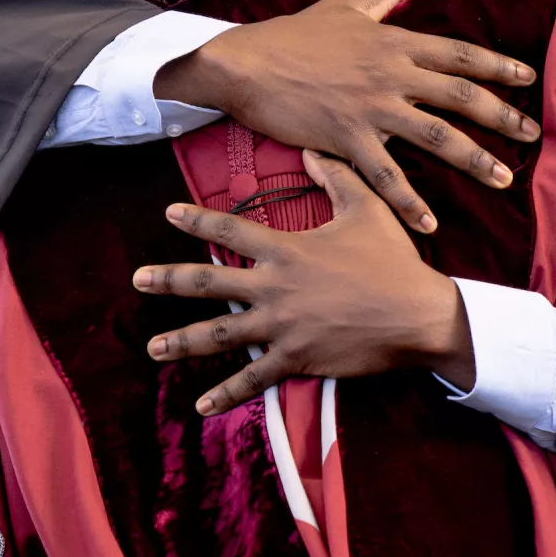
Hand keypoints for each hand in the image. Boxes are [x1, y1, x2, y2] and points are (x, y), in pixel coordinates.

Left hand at [132, 150, 475, 415]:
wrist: (417, 314)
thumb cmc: (394, 259)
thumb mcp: (367, 208)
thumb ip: (335, 177)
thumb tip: (310, 151)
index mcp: (287, 249)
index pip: (231, 231)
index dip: (197, 221)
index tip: (168, 213)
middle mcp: (275, 287)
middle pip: (209, 283)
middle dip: (169, 280)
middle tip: (137, 280)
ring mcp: (282, 326)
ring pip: (219, 335)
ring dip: (181, 342)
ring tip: (153, 349)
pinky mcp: (296, 359)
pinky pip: (253, 379)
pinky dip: (226, 394)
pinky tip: (201, 405)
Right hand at [155, 0, 538, 232]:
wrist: (245, 64)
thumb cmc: (294, 35)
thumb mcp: (346, 6)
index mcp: (395, 42)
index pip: (459, 52)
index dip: (498, 64)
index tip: (528, 77)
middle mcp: (392, 74)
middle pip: (461, 95)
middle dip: (502, 116)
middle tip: (532, 135)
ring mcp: (372, 108)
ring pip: (437, 137)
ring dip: (474, 160)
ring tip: (502, 179)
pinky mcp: (347, 138)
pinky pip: (387, 175)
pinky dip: (410, 202)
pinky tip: (430, 224)